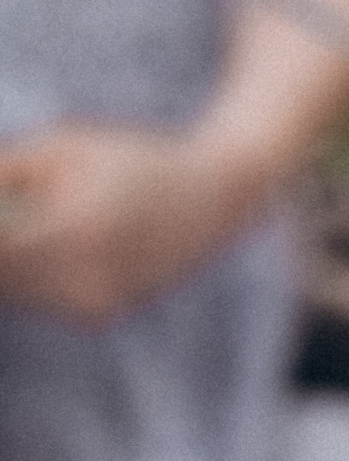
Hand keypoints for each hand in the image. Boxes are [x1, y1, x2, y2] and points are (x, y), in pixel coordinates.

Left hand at [0, 125, 264, 323]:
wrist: (215, 200)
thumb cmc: (133, 161)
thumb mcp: (63, 147)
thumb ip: (6, 169)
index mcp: (75, 228)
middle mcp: (85, 277)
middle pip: (2, 277)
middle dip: (0, 245)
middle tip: (9, 209)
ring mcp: (94, 302)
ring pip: (15, 292)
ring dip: (9, 263)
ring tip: (36, 221)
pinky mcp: (100, 314)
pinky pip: (41, 299)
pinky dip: (30, 276)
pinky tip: (55, 242)